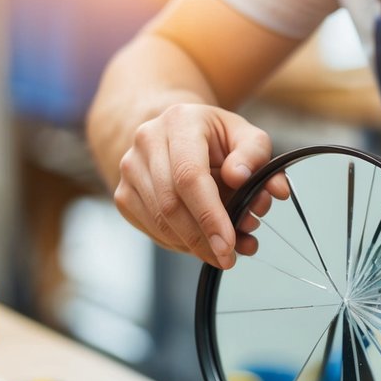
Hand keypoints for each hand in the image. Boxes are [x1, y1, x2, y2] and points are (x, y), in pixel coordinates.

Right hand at [114, 103, 287, 267]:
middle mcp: (147, 142)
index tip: (229, 245)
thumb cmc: (216, 137)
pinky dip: (180, 244)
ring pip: (159, 222)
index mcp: (179, 122)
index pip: (189, 177)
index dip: (209, 216)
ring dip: (194, 245)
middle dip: (203, 239)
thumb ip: (256, 156)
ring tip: (224, 251)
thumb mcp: (245, 136)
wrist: (174, 130)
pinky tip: (202, 242)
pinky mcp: (124, 194)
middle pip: (171, 204)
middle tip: (229, 258)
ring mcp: (130, 169)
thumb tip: (251, 183)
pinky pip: (152, 230)